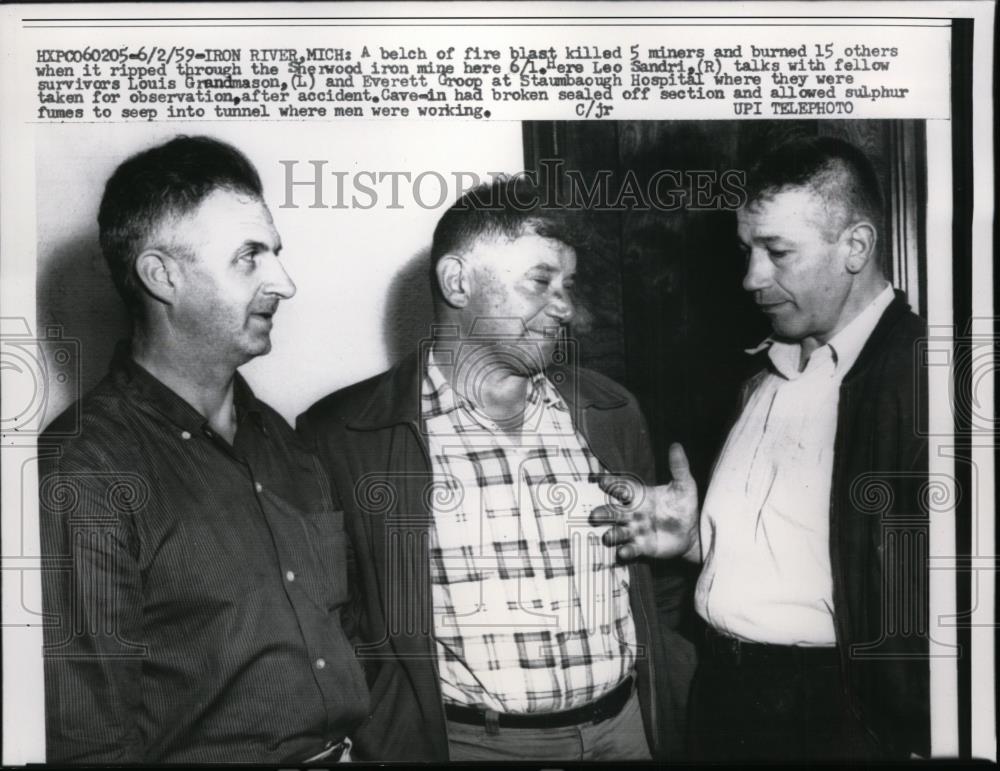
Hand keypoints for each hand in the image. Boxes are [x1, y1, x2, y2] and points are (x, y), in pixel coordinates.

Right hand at [589, 443, 699, 560]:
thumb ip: (678, 467)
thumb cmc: (684, 505)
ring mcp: (636, 530)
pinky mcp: (642, 547)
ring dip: (611, 534)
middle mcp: (633, 513)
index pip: (622, 488)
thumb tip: (676, 445)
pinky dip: (625, 551)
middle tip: (594, 515)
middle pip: (613, 512)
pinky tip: (623, 552)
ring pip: (618, 531)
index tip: (603, 482)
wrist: (692, 532)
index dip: (612, 485)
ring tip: (608, 537)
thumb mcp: (684, 485)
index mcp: (639, 496)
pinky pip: (630, 549)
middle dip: (603, 513)